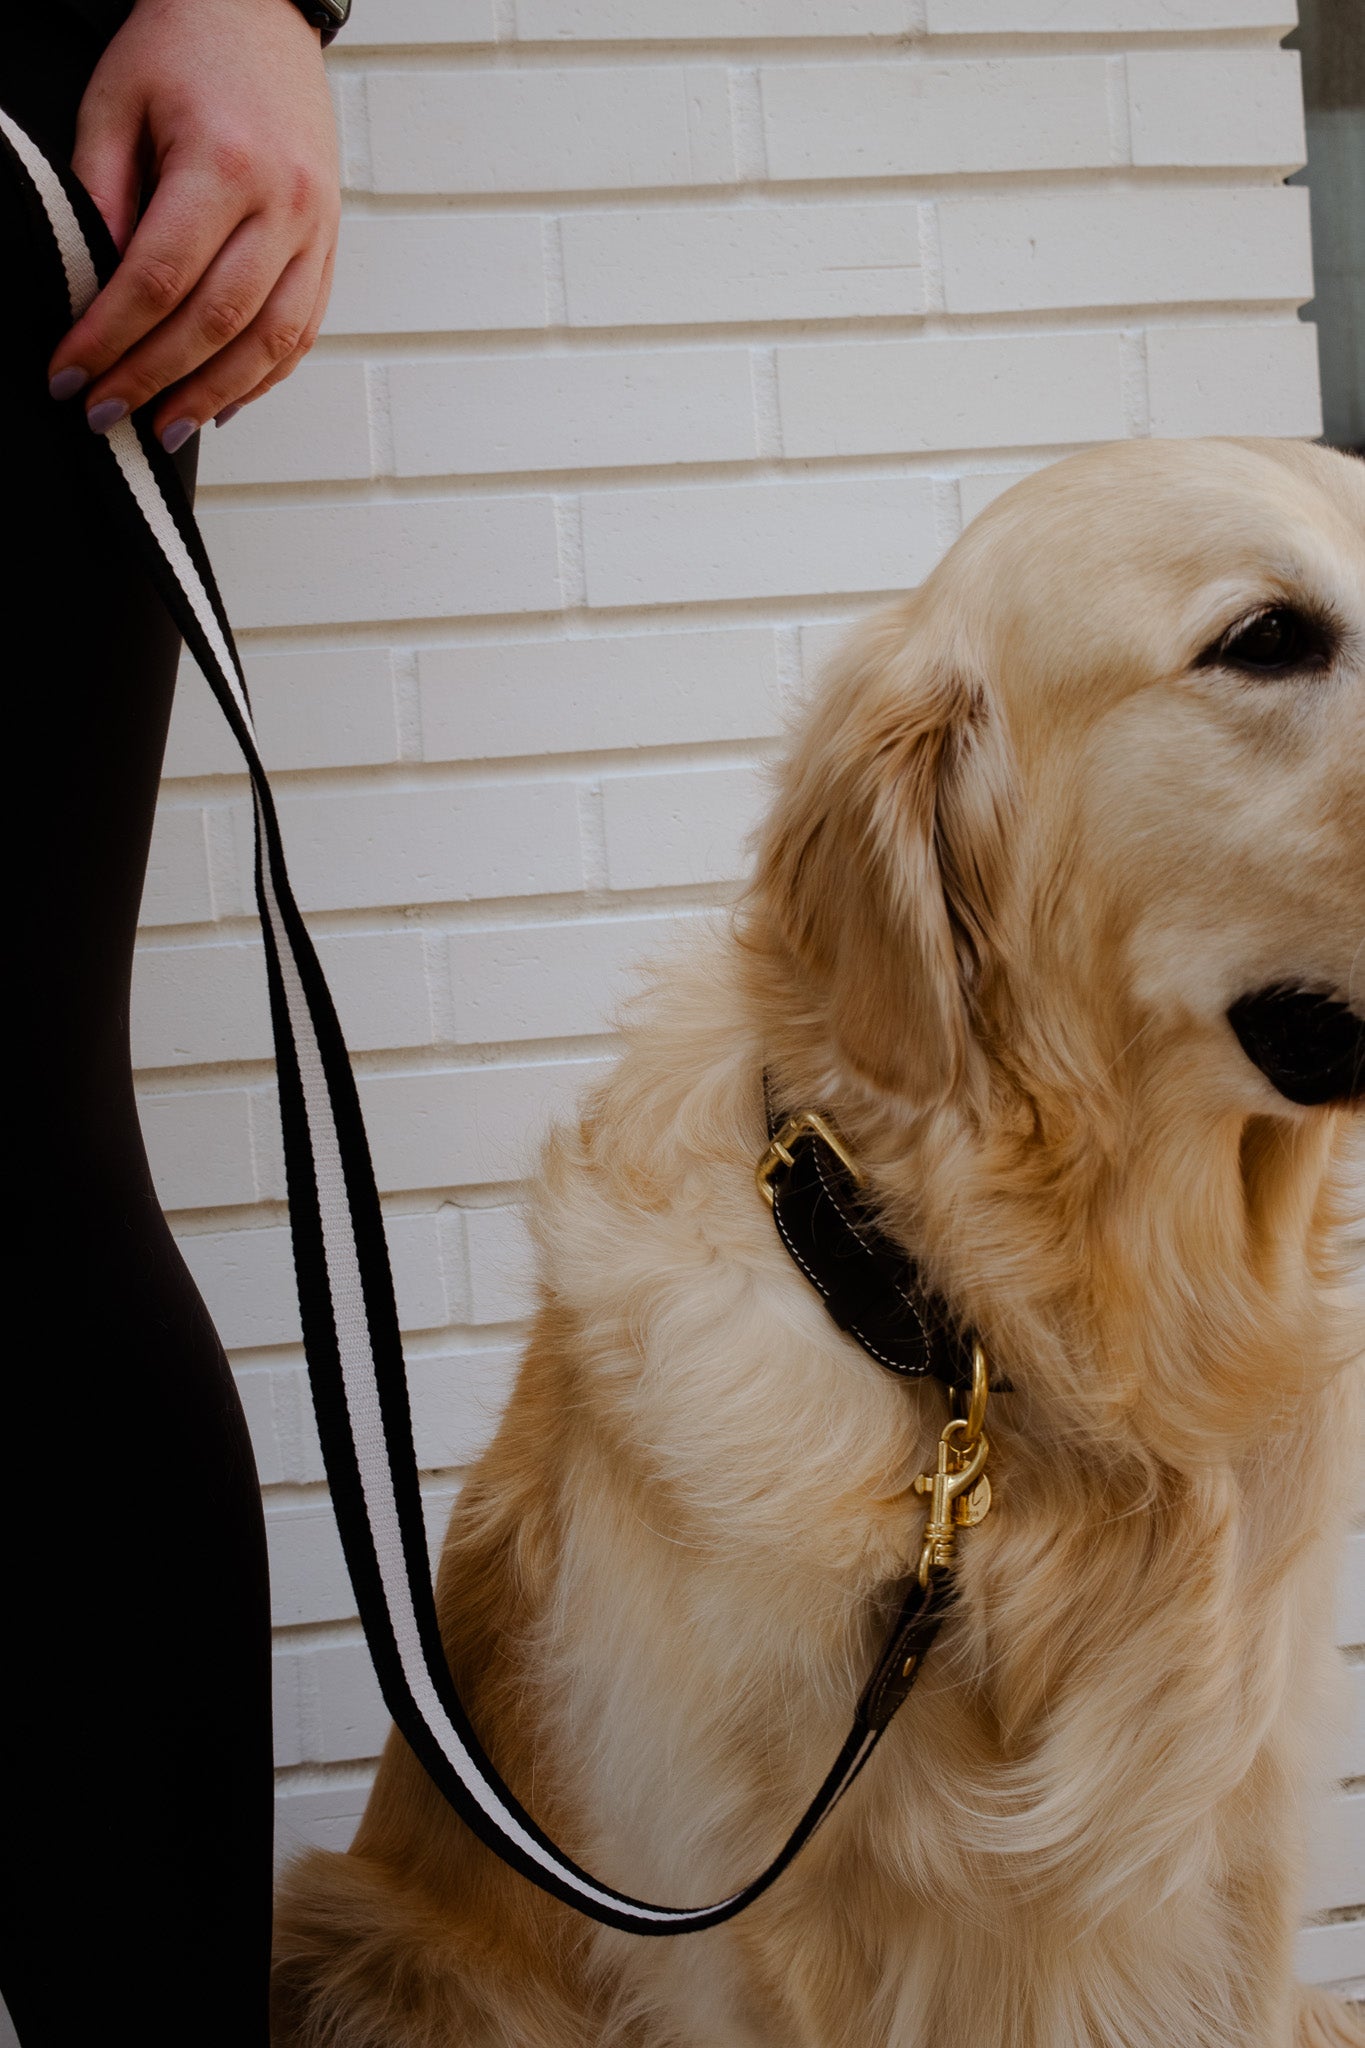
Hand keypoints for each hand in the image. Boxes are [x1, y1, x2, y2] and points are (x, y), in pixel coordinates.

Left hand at [47, 0, 339, 451]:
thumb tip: (95, 292)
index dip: (110, 339)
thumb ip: (101, 193)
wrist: (260, 11)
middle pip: (215, 322)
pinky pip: (302, 330)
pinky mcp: (329, 244)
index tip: (70, 376)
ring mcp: (315, 228)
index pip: (159, 277)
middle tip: (104, 417)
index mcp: (224, 161)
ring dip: (212, 397)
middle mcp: (282, 203)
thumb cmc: (182, 46)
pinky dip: (262, 377)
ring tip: (163, 429)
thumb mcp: (116, 102)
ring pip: (269, 341)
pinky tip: (222, 403)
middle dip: (152, 381)